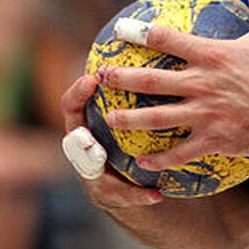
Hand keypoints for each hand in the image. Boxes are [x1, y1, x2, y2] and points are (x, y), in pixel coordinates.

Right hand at [59, 74, 162, 208]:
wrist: (144, 177)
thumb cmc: (145, 133)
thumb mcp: (141, 109)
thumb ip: (147, 87)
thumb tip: (174, 52)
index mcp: (90, 121)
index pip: (74, 105)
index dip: (78, 93)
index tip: (92, 80)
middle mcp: (85, 147)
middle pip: (74, 141)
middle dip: (78, 137)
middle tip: (88, 134)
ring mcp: (93, 173)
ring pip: (91, 171)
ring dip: (99, 168)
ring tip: (107, 164)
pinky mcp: (109, 195)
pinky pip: (121, 195)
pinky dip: (138, 194)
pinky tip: (156, 193)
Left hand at [97, 0, 248, 168]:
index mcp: (215, 54)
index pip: (168, 39)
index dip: (140, 32)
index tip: (121, 28)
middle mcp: (206, 84)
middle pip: (152, 81)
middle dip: (122, 77)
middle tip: (101, 76)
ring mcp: (210, 115)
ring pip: (159, 120)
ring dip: (130, 120)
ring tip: (109, 119)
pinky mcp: (219, 141)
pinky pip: (182, 153)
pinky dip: (161, 160)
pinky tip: (145, 164)